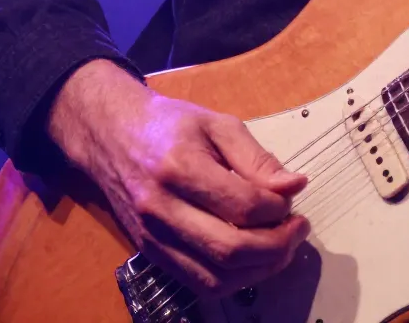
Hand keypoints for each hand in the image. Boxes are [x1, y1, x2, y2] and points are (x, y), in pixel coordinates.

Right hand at [47, 59, 310, 297]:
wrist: (110, 136)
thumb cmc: (168, 125)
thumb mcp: (218, 124)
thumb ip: (257, 158)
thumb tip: (294, 186)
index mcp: (180, 168)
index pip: (243, 205)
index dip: (278, 209)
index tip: (291, 198)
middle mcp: (162, 209)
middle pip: (230, 249)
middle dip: (278, 245)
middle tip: (298, 228)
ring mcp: (153, 237)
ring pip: (216, 277)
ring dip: (260, 269)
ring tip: (282, 246)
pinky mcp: (150, 253)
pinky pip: (198, 284)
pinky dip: (234, 280)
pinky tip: (253, 260)